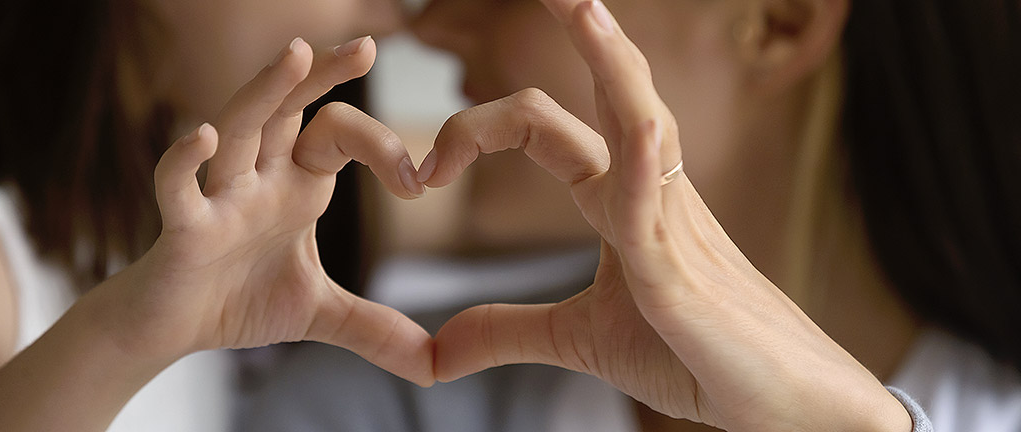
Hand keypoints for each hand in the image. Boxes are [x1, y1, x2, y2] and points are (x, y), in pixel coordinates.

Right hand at [98, 36, 433, 385]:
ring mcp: (219, 197)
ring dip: (264, 92)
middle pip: (289, 109)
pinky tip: (203, 136)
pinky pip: (178, 186)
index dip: (381, 147)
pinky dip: (185, 161)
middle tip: (367, 45)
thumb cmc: (237, 300)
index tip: (418, 182)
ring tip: (296, 54)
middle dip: (323, 76)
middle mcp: (259, 178)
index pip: (339, 136)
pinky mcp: (182, 228)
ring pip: (239, 129)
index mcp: (296, 186)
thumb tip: (436, 364)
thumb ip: (375, 329)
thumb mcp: (319, 314)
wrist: (171, 330)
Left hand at [420, 2, 910, 429]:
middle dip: (580, 32)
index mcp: (621, 201)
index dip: (482, 127)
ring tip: (579, 1)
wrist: (782, 405)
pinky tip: (629, 112)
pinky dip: (638, 150)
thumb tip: (437, 350)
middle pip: (604, 94)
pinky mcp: (682, 269)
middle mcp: (649, 192)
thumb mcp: (579, 340)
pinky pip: (656, 193)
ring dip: (610, 58)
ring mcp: (672, 221)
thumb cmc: (697, 358)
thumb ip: (507, 330)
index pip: (549, 129)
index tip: (429, 170)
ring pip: (639, 118)